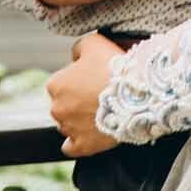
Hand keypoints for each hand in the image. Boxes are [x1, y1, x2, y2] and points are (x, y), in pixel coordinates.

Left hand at [47, 33, 123, 157]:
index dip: (78, 81)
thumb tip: (75, 56)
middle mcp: (57, 108)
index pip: (61, 84)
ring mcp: (69, 129)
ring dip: (80, 120)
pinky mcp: (83, 146)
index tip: (93, 80)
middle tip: (99, 95)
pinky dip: (76, 142)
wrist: (135, 94)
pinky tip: (86, 135)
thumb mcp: (94, 42)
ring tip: (100, 113)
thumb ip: (79, 47)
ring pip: (68, 125)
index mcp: (56, 84)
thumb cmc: (114, 67)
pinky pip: (71, 147)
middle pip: (64, 105)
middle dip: (78, 101)